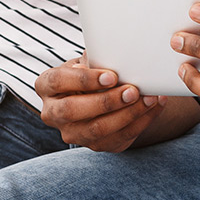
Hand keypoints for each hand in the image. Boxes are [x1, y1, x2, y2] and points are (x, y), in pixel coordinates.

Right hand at [35, 58, 166, 151]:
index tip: (112, 75)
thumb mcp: (87, 61)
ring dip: (128, 114)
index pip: (59, 82)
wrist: (96, 94)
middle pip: (73, 110)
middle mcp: (52, 113)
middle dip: (106, 102)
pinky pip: (118, 139)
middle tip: (133, 91)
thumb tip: (116, 54)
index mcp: (46, 85)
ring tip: (149, 98)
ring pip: (97, 130)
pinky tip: (154, 107)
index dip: (84, 80)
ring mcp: (72, 133)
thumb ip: (94, 59)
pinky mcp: (95, 146)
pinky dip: (140, 123)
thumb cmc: (90, 71)